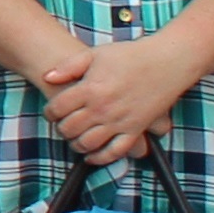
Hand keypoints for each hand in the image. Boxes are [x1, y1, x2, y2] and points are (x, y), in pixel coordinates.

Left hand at [39, 29, 192, 165]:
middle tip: (62, 125)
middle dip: (61, 129)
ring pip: (88, 143)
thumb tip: (47, 77)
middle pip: (69, 128)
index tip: (52, 112)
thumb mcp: (95, 54)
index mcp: (90, 89)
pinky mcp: (136, 130)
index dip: (49, 112)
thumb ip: (69, 66)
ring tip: (74, 139)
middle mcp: (103, 108)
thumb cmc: (130, 55)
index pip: (58, 108)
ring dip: (76, 145)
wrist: (166, 62)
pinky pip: (115, 152)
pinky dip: (101, 158)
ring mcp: (120, 121)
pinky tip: (92, 156)